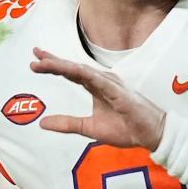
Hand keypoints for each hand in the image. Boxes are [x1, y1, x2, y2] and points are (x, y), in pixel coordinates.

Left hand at [29, 47, 165, 149]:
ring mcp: (111, 84)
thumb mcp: (90, 128)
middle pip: (74, 67)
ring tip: (45, 62)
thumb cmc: (126, 129)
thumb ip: (67, 124)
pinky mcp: (120, 93)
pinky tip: (73, 70)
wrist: (153, 135)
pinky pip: (100, 82)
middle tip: (35, 53)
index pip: (71, 73)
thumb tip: (42, 122)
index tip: (35, 61)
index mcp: (96, 86)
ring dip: (63, 65)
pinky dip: (86, 75)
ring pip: (83, 71)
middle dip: (53, 60)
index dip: (54, 65)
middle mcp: (102, 80)